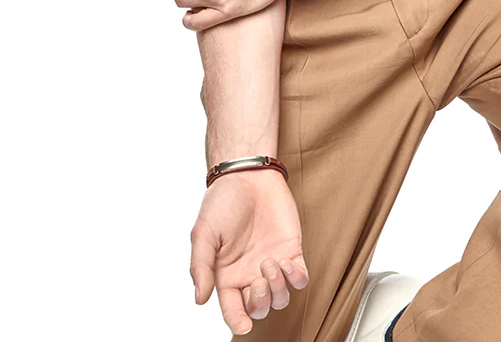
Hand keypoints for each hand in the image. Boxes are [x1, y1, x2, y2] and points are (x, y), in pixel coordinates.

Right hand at [190, 169, 308, 334]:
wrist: (247, 174)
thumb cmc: (222, 202)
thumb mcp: (203, 233)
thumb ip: (201, 267)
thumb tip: (200, 300)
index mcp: (226, 275)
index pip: (232, 310)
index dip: (238, 322)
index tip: (243, 326)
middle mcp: (249, 274)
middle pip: (259, 308)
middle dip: (260, 303)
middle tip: (257, 281)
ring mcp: (271, 263)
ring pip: (280, 298)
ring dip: (277, 289)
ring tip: (270, 264)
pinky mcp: (290, 250)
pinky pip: (300, 278)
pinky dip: (296, 278)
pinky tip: (287, 262)